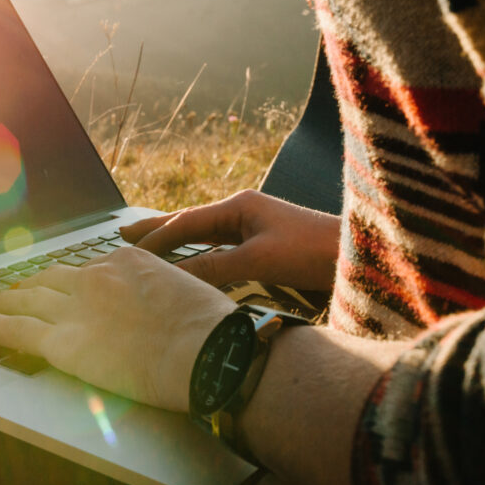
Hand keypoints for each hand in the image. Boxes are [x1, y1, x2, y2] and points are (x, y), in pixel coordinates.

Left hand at [0, 247, 235, 410]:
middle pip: (50, 279)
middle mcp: (94, 279)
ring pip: (26, 299)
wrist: (206, 350)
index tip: (62, 282)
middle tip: (14, 286)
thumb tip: (161, 309)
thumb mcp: (187, 293)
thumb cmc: (210, 329)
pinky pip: (15, 331)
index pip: (87, 268)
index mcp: (126, 262)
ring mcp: (75, 308)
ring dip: (4, 299)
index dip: (70, 279)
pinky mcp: (63, 342)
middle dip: (29, 282)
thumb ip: (161, 295)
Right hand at [120, 189, 339, 289]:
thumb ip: (215, 267)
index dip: (155, 239)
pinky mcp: (265, 244)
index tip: (127, 252)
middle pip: (189, 222)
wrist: (360, 255)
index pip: (185, 223)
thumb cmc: (314, 251)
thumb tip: (173, 278)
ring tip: (149, 247)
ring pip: (204, 235)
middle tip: (123, 233)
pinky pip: (220, 247)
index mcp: (239, 206)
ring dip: (176, 242)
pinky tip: (191, 261)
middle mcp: (243, 211)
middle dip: (157, 229)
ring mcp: (254, 226)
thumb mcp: (259, 259)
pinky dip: (198, 254)